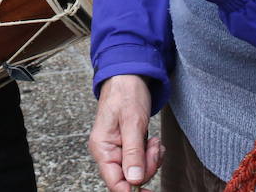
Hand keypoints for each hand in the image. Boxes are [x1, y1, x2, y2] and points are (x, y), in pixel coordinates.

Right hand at [89, 75, 161, 190]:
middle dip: (147, 167)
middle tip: (154, 147)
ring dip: (151, 160)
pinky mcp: (127, 147)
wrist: (128, 76)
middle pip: (129, 179)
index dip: (132, 190)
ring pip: (137, 171)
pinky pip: (141, 161)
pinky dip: (151, 155)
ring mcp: (117, 150)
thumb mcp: (132, 122)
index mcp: (102, 148)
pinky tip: (152, 141)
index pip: (115, 183)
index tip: (150, 190)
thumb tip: (133, 181)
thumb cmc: (126, 93)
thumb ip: (133, 153)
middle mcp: (107, 152)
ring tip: (153, 142)